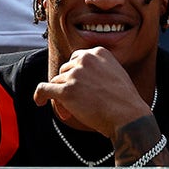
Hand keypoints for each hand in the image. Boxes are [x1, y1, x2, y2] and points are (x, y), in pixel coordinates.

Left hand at [33, 47, 151, 135]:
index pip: (76, 59)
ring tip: (74, 111)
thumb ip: (98, 67)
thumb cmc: (125, 100)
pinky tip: (40, 102)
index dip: (76, 74)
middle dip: (69, 86)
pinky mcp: (66, 91)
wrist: (129, 117)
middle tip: (80, 103)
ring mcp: (75, 74)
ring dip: (62, 97)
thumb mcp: (116, 73)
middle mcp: (86, 59)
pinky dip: (40, 96)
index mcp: (99, 52)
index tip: (81, 87)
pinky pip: (43, 90)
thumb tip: (77, 72)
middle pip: (65, 70)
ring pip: (56, 82)